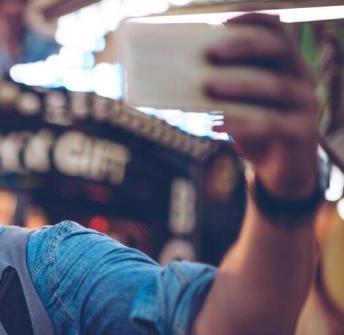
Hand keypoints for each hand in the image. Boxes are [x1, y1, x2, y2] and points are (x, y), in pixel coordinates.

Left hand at [205, 13, 318, 198]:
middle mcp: (300, 77)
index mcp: (285, 63)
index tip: (222, 19)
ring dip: (239, 84)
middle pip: (278, 50)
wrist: (280, 170)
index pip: (275, 30)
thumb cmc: (253, 128)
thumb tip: (175, 76)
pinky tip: (215, 124)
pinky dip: (242, 123)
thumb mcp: (236, 104)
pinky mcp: (302, 132)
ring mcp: (305, 104)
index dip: (252, 19)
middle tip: (210, 53)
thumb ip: (218, 86)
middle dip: (244, 47)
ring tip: (207, 86)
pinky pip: (273, 123)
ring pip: (276, 86)